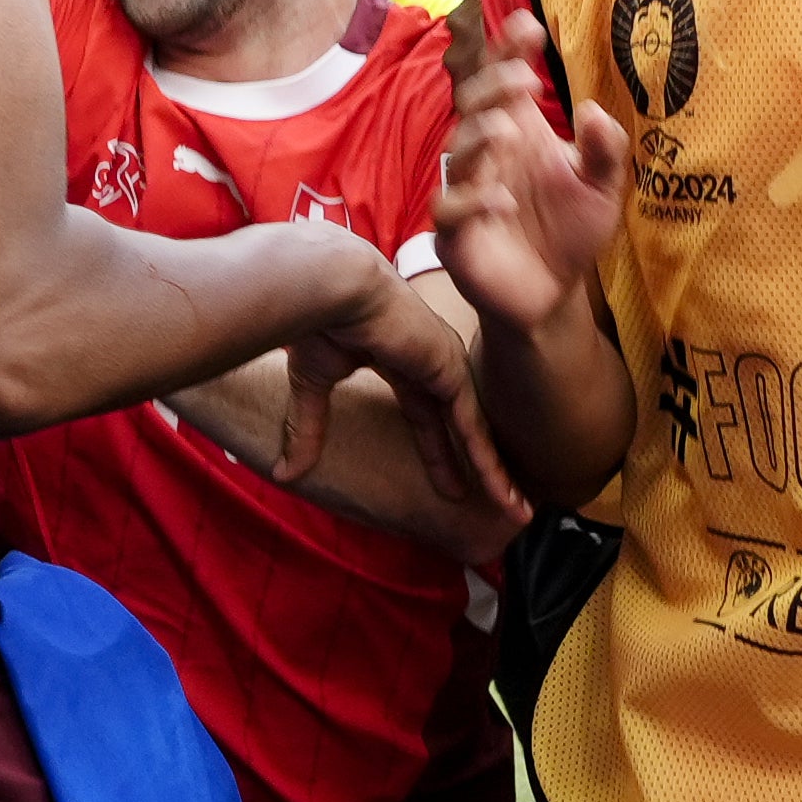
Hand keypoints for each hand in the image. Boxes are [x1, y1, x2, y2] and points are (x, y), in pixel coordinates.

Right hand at [276, 265, 524, 534]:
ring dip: (495, 473)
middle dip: (482, 467)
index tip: (452, 487)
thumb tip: (284, 474)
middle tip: (503, 504)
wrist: (331, 290)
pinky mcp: (450, 369)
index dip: (440, 453)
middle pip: (463, 428)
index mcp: (406, 363)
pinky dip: (487, 459)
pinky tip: (501, 488)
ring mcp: (446, 365)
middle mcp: (434, 365)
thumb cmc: (320, 324)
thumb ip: (307, 428)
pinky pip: (472, 425)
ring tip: (517, 511)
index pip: (429, 418)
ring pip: (475, 432)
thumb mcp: (313, 386)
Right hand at [430, 17, 623, 327]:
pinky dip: (471, 200)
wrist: (552, 294)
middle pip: (472, 106)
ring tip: (509, 131)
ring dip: (480, 135)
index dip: (509, 49)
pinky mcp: (457, 235)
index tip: (527, 24)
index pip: (505, 79)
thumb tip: (593, 111)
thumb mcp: (603, 190)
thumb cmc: (570, 232)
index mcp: (519, 132)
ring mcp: (467, 191)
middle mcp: (488, 155)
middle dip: (493, 86)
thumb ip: (606, 152)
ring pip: (457, 152)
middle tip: (525, 79)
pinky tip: (502, 199)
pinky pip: (450, 210)